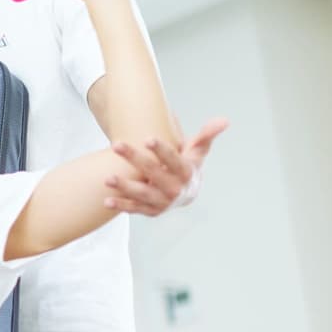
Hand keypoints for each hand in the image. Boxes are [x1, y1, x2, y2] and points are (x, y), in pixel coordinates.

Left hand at [104, 117, 228, 214]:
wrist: (186, 194)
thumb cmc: (188, 166)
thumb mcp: (198, 151)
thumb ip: (206, 135)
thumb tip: (224, 120)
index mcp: (186, 172)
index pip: (174, 159)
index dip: (161, 150)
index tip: (147, 138)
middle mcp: (175, 188)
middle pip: (154, 173)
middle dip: (135, 159)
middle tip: (116, 145)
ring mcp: (163, 201)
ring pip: (143, 194)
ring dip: (125, 187)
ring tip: (108, 178)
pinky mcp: (151, 211)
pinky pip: (135, 208)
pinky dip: (121, 205)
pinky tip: (106, 200)